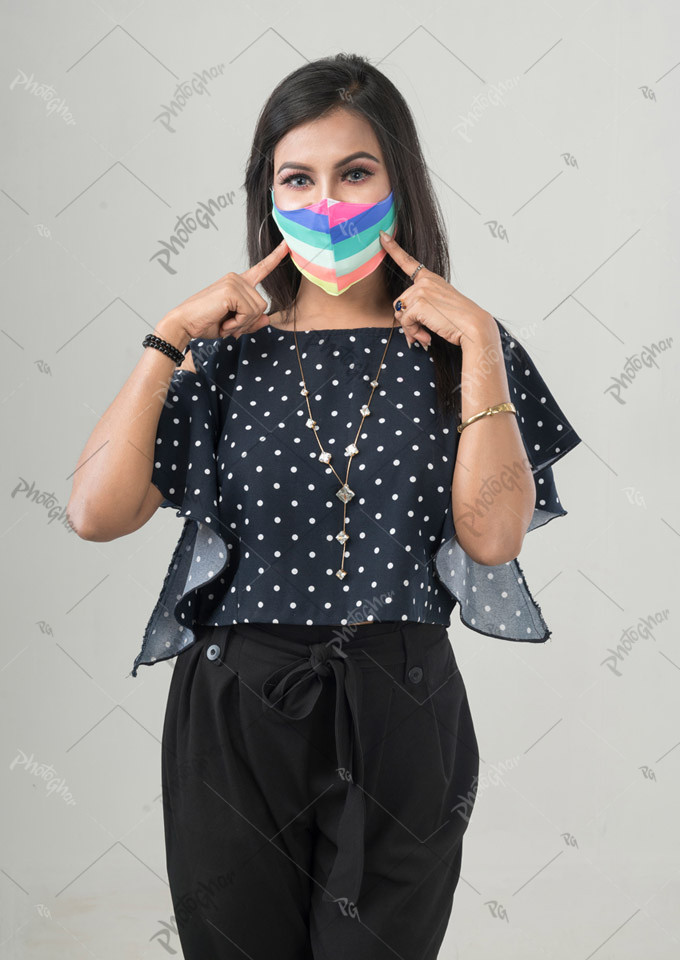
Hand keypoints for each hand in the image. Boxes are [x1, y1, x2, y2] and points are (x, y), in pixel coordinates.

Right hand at [164, 239, 289, 341]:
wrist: (184, 323)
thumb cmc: (205, 322)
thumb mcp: (234, 325)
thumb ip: (251, 322)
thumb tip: (267, 319)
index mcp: (238, 283)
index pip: (261, 269)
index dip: (275, 258)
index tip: (287, 245)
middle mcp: (236, 278)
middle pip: (262, 305)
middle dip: (248, 322)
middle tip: (229, 326)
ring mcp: (233, 282)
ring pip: (257, 310)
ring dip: (242, 324)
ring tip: (225, 323)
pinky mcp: (231, 290)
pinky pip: (248, 312)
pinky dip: (238, 323)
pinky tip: (224, 322)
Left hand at [378, 230, 494, 349]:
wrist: (473, 326)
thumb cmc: (459, 320)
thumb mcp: (439, 307)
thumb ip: (420, 308)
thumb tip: (401, 318)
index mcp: (431, 279)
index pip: (409, 262)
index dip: (393, 249)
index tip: (383, 235)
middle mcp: (424, 282)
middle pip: (400, 302)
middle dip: (408, 320)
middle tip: (421, 333)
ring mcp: (421, 290)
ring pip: (401, 313)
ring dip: (410, 328)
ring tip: (425, 334)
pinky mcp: (418, 303)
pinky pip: (405, 322)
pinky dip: (413, 332)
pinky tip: (426, 336)